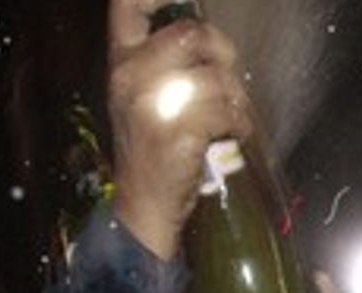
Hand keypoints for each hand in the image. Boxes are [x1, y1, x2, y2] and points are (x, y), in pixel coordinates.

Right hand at [106, 0, 253, 260]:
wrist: (144, 203)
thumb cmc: (155, 148)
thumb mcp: (146, 98)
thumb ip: (168, 64)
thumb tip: (211, 39)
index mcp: (121, 61)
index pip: (127, 5)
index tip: (183, 2)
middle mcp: (131, 75)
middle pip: (192, 34)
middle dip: (223, 53)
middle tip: (229, 80)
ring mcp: (153, 103)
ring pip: (217, 77)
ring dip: (236, 98)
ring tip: (230, 118)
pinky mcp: (177, 131)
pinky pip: (227, 110)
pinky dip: (240, 124)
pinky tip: (232, 135)